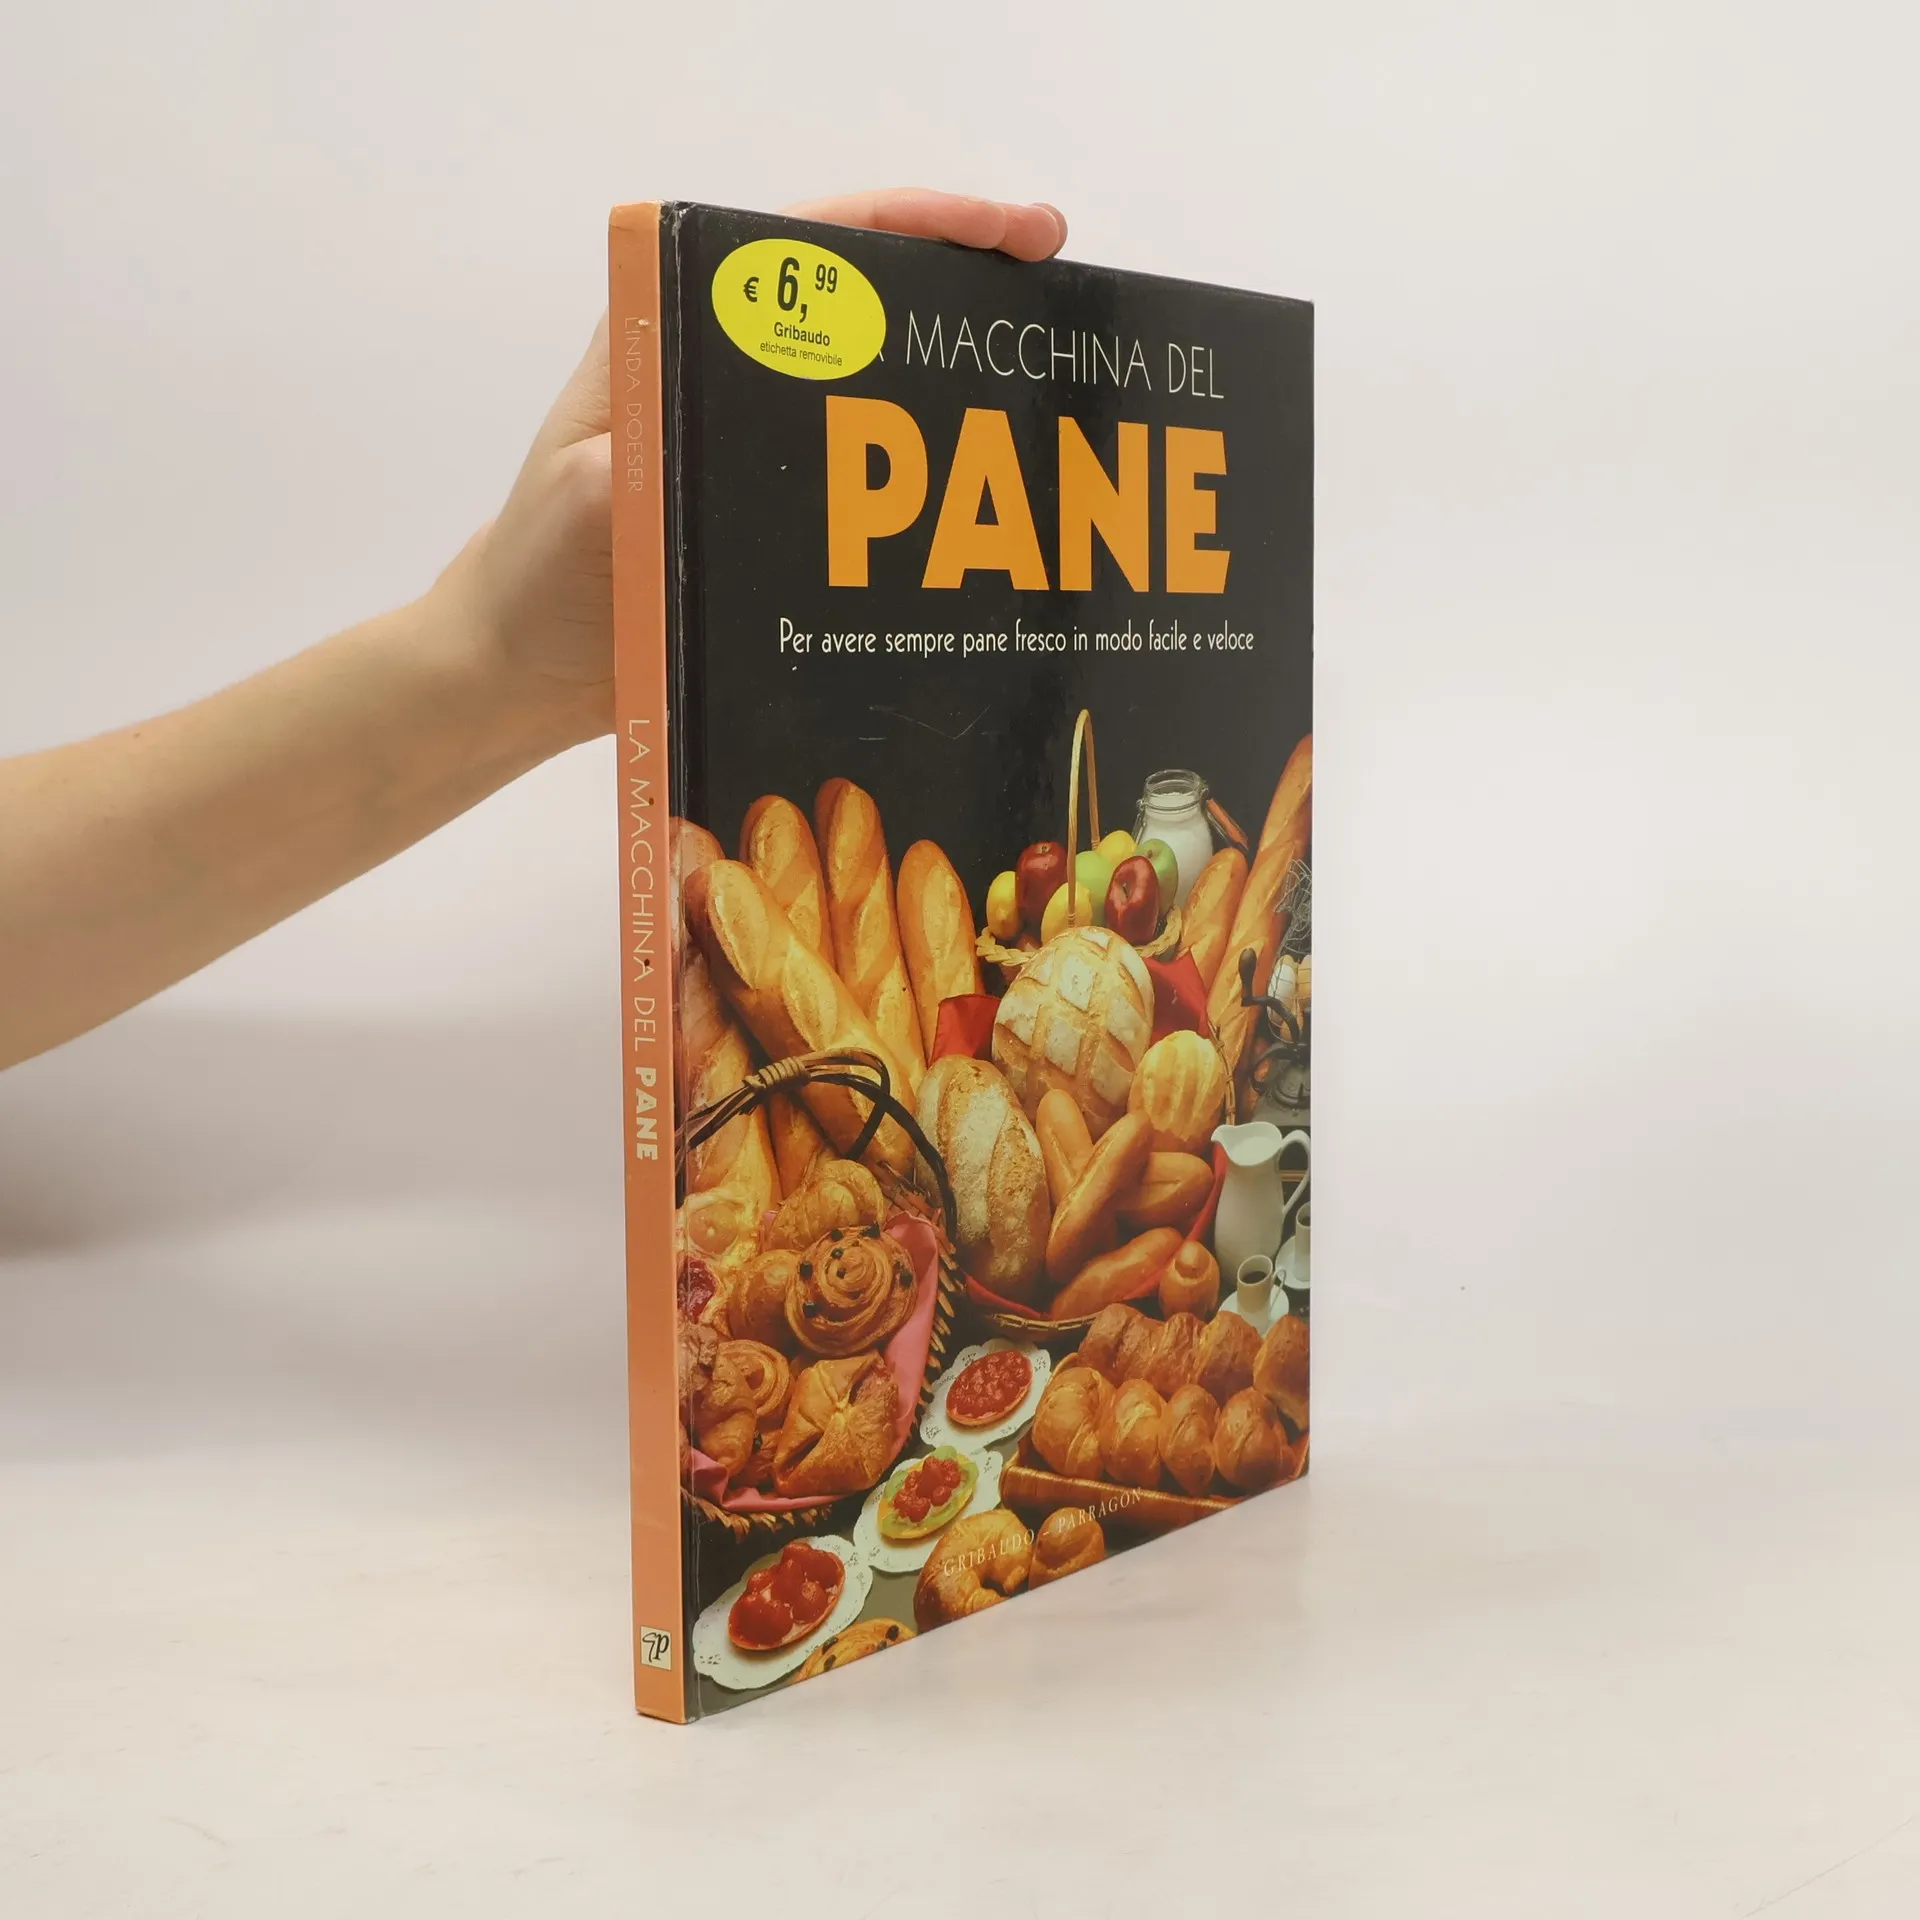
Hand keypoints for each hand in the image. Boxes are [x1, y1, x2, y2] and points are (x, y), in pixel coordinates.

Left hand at [446, 190, 1068, 752]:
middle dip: (966, 282)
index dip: (919, 222)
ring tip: (1049, 384)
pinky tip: (992, 501)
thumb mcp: (586, 509)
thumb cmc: (542, 576)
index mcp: (678, 333)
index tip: (1009, 233)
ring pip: (878, 384)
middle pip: (867, 297)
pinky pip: (871, 477)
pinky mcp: (778, 514)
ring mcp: (759, 444)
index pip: (814, 242)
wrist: (525, 672)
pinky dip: (933, 477)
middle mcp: (730, 371)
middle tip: (1057, 284)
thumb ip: (642, 469)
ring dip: (959, 381)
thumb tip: (714, 451)